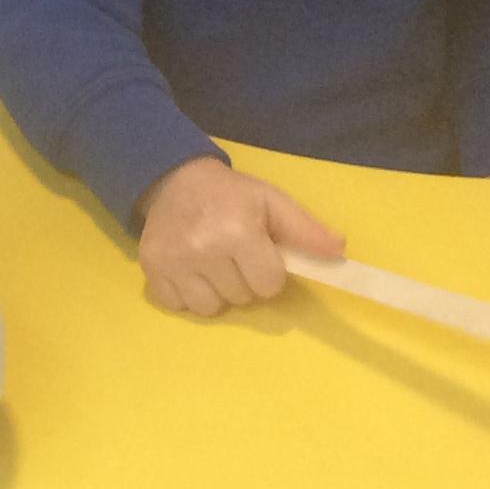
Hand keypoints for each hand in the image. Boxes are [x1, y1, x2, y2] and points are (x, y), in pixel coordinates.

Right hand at [135, 157, 344, 315]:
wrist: (175, 180)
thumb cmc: (231, 195)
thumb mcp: (272, 202)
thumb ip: (306, 230)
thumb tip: (338, 251)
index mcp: (237, 231)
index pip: (268, 284)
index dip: (268, 271)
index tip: (258, 253)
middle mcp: (203, 249)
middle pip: (240, 298)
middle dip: (242, 280)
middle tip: (233, 254)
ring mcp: (173, 262)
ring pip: (209, 308)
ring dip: (216, 292)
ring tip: (211, 264)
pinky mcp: (151, 270)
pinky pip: (178, 306)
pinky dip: (187, 294)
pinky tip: (190, 270)